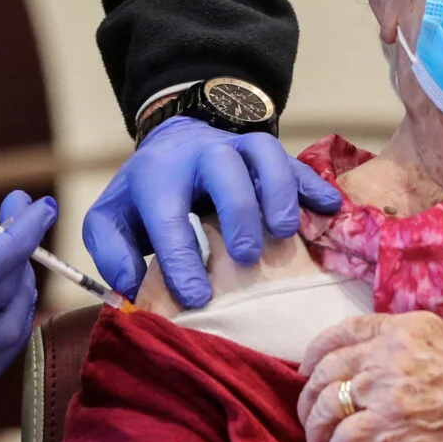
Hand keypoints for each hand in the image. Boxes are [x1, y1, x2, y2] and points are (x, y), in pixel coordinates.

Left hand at [84, 117, 341, 308]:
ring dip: (278, 189)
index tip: (197, 297)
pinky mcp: (268, 155)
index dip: (181, 259)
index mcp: (157, 175)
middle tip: (246, 255)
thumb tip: (131, 285)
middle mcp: (200, 154)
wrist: (175, 144)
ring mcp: (238, 149)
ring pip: (263, 152)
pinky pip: (296, 161)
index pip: (167, 216)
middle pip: (221, 166)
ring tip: (285, 230)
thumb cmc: (147, 195)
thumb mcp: (112, 220)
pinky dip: (315, 185)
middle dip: (237, 210)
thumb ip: (111, 251)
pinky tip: (331, 210)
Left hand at [296, 313, 442, 441]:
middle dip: (310, 402)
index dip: (315, 355)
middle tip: (313, 426)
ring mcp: (388, 384)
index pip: (342, 331)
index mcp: (404, 328)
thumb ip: (415, 351)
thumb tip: (391, 370)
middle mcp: (389, 350)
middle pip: (324, 371)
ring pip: (325, 407)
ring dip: (318, 436)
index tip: (306, 375)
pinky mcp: (392, 420)